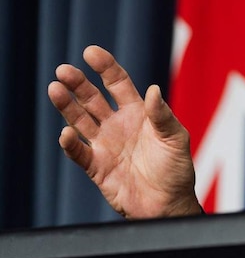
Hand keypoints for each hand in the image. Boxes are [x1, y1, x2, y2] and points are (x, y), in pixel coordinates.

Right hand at [48, 45, 201, 218]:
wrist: (169, 204)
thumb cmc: (177, 169)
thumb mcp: (176, 138)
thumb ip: (163, 115)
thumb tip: (153, 90)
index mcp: (138, 112)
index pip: (117, 84)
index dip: (105, 67)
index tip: (90, 52)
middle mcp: (117, 125)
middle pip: (92, 99)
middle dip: (78, 84)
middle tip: (64, 70)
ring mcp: (105, 145)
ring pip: (80, 120)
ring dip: (67, 106)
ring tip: (55, 90)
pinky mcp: (97, 167)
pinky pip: (79, 153)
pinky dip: (70, 144)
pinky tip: (65, 133)